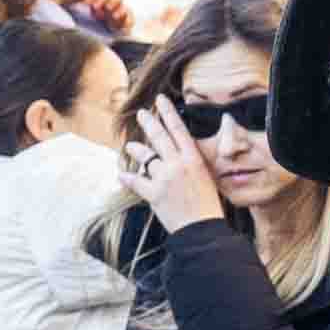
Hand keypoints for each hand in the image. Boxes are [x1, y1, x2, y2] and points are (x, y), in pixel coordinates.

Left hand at [129, 107, 226, 232]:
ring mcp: (164, 178)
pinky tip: (121, 174)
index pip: (178, 129)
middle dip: (148, 122)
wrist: (203, 229)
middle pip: (159, 137)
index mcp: (193, 159)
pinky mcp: (153, 193)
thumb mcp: (206, 178)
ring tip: (130, 145)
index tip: (161, 100)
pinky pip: (136, 181)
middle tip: (141, 113)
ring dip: (136, 150)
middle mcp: (178, 164)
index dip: (168, 112)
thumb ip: (191, 164)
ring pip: (145, 157)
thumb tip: (180, 155)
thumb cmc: (208, 206)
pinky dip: (127, 177)